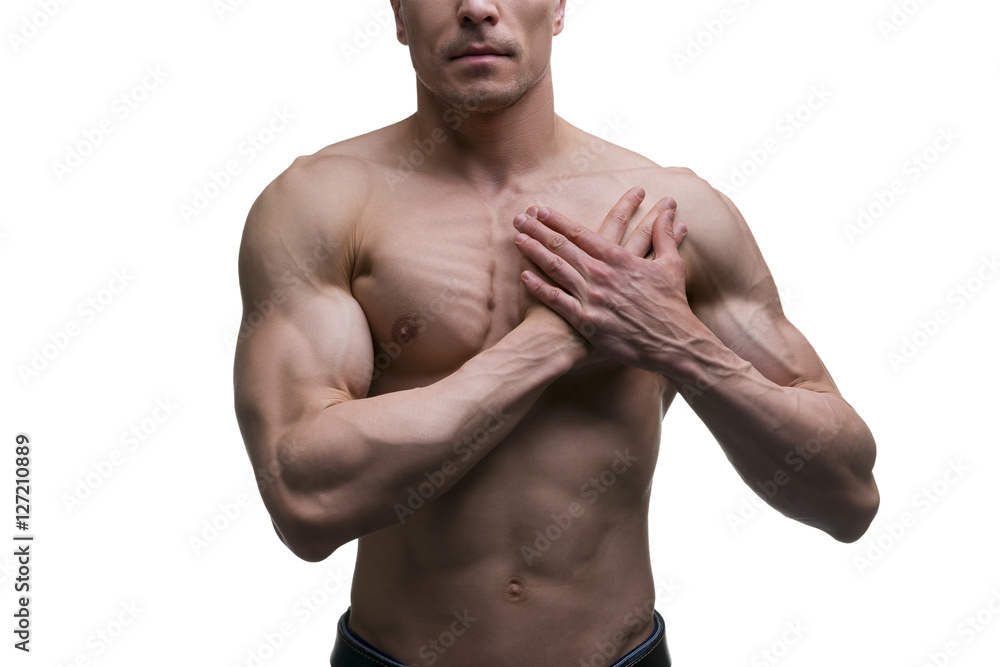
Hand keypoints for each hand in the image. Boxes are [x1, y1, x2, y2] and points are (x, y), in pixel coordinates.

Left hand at [512, 187, 689, 371]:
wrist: (672, 343)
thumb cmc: (672, 305)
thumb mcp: (671, 265)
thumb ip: (665, 236)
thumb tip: (669, 212)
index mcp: (619, 259)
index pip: (580, 233)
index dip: (557, 220)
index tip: (540, 210)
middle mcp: (601, 275)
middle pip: (562, 247)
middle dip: (538, 230)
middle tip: (518, 218)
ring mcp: (592, 298)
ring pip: (556, 269)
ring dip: (534, 252)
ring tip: (517, 239)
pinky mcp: (587, 322)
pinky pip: (558, 302)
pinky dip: (540, 288)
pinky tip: (524, 276)